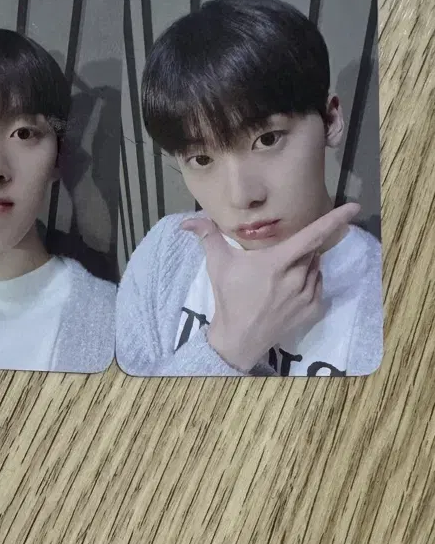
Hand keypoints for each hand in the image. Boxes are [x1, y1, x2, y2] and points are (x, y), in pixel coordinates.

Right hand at [181, 202, 360, 371]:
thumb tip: (188, 221)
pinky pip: (318, 286)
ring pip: (315, 268)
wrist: (239, 337)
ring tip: (279, 278)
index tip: (354, 207)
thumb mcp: (217, 264)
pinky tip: (289, 290)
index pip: (312, 236)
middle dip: (299, 249)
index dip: (334, 220)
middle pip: (310, 251)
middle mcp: (297, 278)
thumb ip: (208, 237)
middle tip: (278, 260)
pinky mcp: (314, 310)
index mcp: (277, 263)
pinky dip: (309, 282)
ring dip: (304, 265)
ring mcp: (307, 295)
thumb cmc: (229, 297)